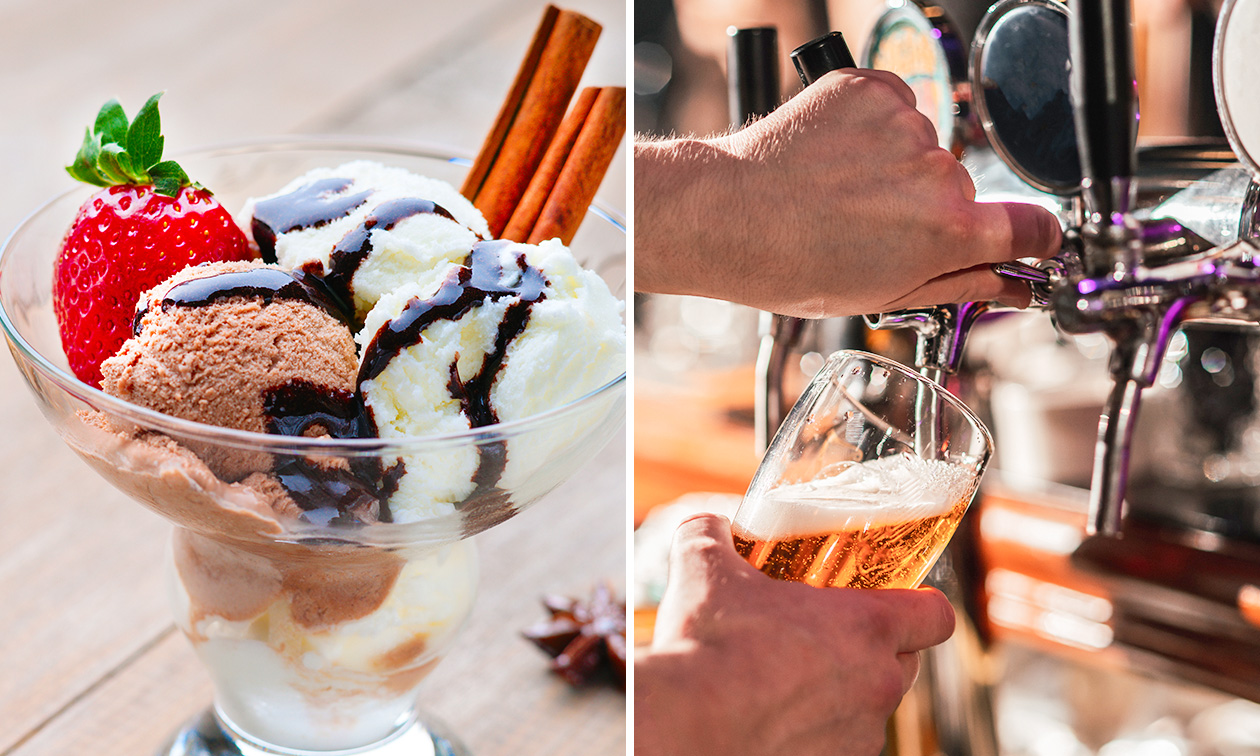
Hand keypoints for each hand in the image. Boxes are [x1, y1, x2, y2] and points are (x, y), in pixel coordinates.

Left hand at [634, 69, 1062, 317]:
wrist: (728, 216)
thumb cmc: (791, 264)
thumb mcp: (884, 296)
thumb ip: (962, 286)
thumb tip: (1012, 286)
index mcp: (949, 232)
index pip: (1033, 226)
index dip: (1030, 237)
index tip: (1023, 239)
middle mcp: (936, 173)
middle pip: (961, 188)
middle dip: (929, 206)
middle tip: (872, 225)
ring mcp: (903, 125)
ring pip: (922, 147)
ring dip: (894, 165)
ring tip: (840, 192)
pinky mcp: (869, 90)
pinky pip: (893, 106)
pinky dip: (871, 127)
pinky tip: (835, 157)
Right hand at [634, 513, 955, 755]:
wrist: (686, 725)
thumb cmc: (708, 646)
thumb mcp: (704, 566)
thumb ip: (714, 532)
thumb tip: (712, 523)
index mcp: (867, 627)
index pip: (937, 615)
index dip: (921, 604)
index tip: (895, 598)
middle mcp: (877, 685)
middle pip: (906, 662)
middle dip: (875, 649)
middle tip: (826, 634)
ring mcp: (858, 736)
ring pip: (871, 708)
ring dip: (843, 692)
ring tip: (788, 679)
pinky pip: (839, 743)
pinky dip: (816, 730)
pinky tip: (773, 715)